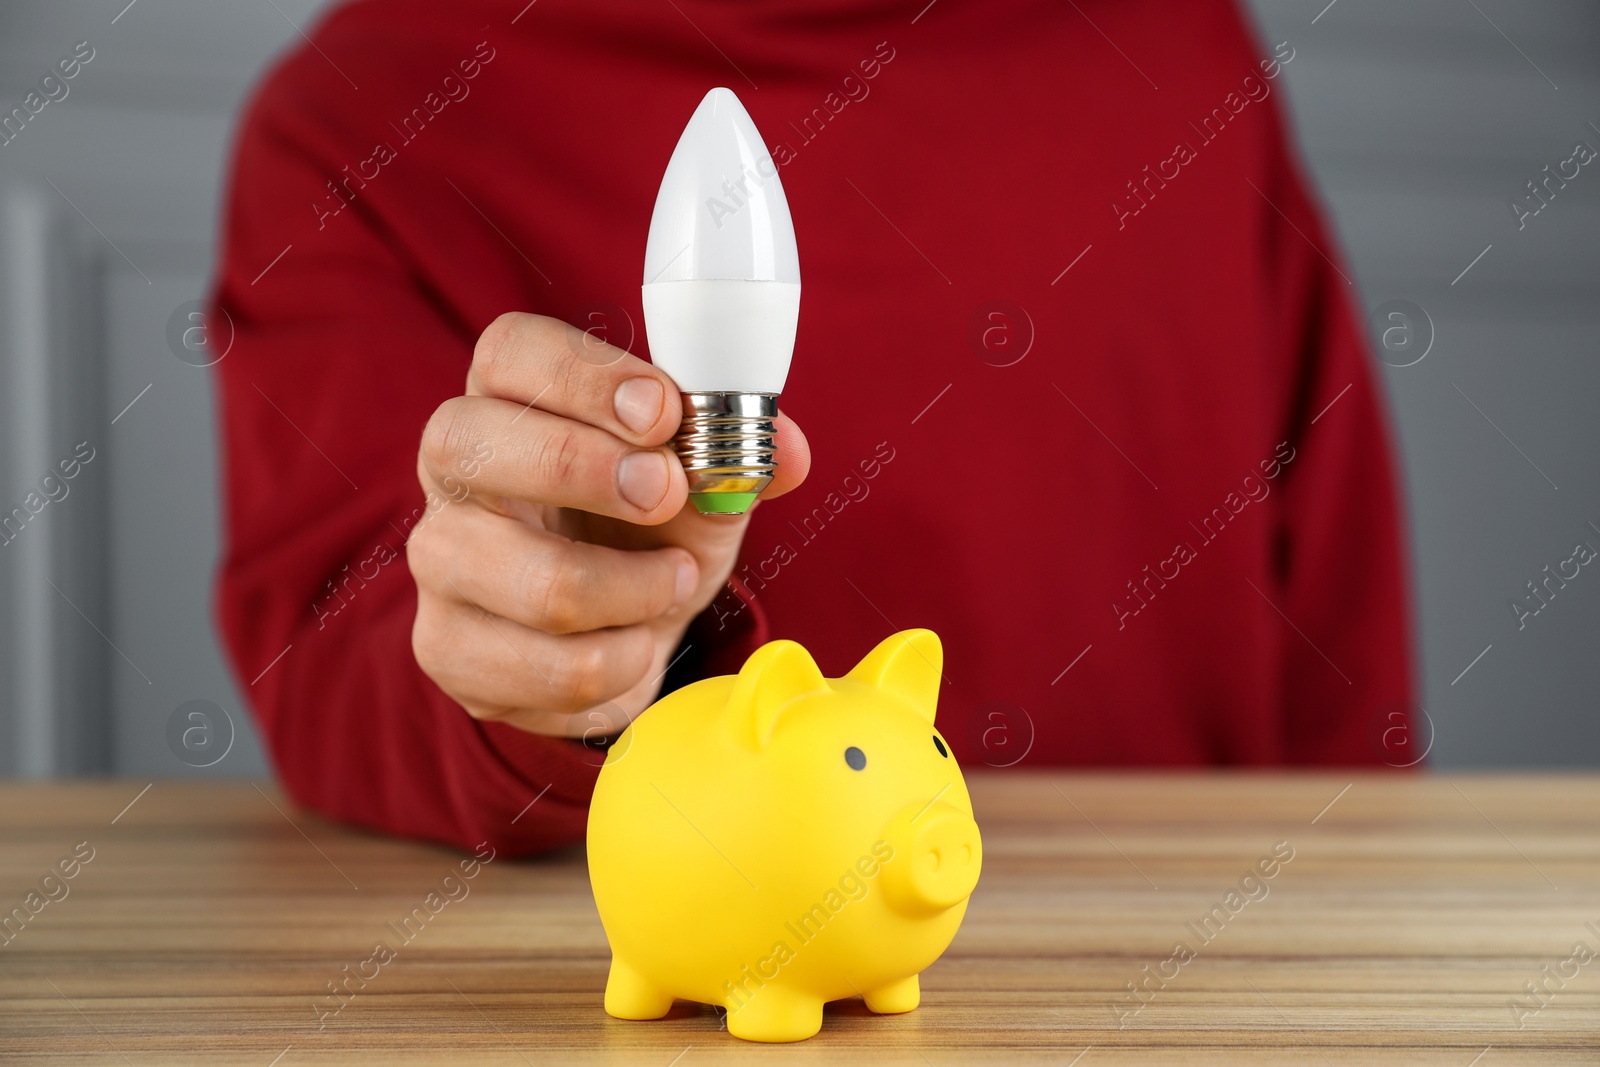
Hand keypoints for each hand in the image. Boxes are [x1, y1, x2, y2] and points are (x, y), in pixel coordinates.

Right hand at [408, 312, 809, 737]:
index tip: (663, 410)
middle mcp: (454, 471)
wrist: (621, 632)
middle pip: (465, 441)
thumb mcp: (702, 482)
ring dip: (630, 591)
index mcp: (509, 399)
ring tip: (675, 580)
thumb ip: (740, 456)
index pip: (509, 353)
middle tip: (667, 493)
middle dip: (582, 468)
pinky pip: (541, 669)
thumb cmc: (649, 530)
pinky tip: (637, 642)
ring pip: (524, 579)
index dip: (581, 374)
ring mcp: (439, 561)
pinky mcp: (448, 648)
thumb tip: (786, 453)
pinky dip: (618, 663)